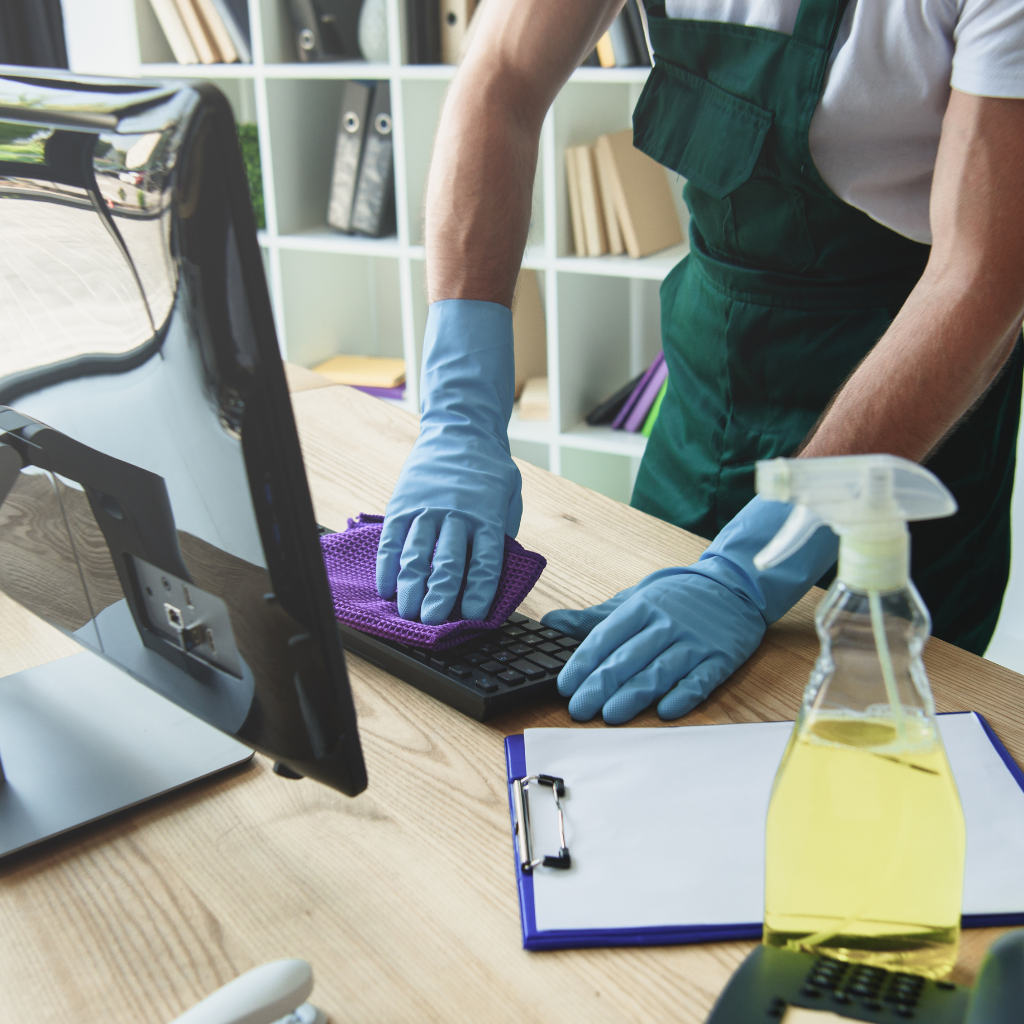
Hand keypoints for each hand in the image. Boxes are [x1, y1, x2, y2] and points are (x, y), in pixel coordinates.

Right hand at [377, 300, 521, 623]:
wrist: (459, 430)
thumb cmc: (489, 472)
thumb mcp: (508, 498)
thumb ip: (501, 534)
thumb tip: (493, 575)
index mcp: (488, 516)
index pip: (485, 561)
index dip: (478, 591)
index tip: (472, 617)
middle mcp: (457, 514)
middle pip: (447, 561)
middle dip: (439, 595)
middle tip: (432, 623)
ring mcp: (426, 508)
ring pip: (416, 553)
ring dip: (410, 586)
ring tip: (406, 612)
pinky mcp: (403, 504)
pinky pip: (392, 539)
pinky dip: (387, 566)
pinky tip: (386, 588)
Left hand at [542, 497, 839, 723]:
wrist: (735, 586)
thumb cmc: (677, 597)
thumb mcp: (634, 599)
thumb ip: (594, 618)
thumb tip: (551, 622)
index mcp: (642, 607)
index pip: (606, 637)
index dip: (584, 662)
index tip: (565, 685)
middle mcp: (666, 624)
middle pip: (628, 658)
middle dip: (600, 685)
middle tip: (579, 709)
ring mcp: (694, 642)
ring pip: (659, 671)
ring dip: (634, 695)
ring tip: (610, 715)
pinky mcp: (721, 658)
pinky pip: (700, 680)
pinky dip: (683, 695)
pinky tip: (666, 711)